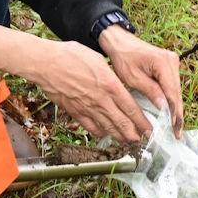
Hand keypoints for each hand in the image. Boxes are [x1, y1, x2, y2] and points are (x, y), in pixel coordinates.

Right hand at [31, 40, 152, 143]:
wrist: (46, 64)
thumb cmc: (70, 56)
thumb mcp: (97, 59)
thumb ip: (109, 75)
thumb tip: (116, 83)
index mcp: (110, 85)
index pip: (131, 108)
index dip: (143, 122)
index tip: (151, 130)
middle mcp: (101, 100)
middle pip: (122, 123)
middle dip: (135, 134)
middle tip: (144, 140)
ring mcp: (88, 108)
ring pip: (108, 128)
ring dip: (120, 136)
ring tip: (128, 141)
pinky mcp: (75, 112)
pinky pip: (91, 127)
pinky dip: (100, 132)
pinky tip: (105, 133)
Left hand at [99, 26, 182, 137]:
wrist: (120, 42)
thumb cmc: (123, 58)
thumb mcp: (133, 78)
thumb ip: (151, 91)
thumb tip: (164, 107)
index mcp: (163, 63)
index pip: (172, 92)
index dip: (174, 112)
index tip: (175, 128)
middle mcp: (172, 61)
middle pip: (177, 93)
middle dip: (177, 114)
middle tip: (177, 134)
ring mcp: (173, 62)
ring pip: (176, 90)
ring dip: (175, 108)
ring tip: (175, 128)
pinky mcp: (170, 65)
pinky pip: (172, 86)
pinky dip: (171, 99)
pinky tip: (170, 113)